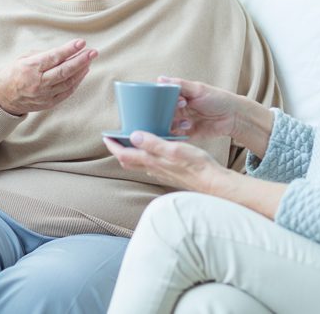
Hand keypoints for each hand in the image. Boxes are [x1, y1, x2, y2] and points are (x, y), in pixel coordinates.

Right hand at [0, 38, 96, 115]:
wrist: (3, 98)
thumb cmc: (14, 74)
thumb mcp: (23, 59)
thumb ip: (43, 55)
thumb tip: (64, 52)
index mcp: (30, 68)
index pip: (54, 57)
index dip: (69, 50)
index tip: (81, 42)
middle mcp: (38, 82)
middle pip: (64, 71)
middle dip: (81, 60)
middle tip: (93, 52)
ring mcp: (44, 94)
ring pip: (68, 82)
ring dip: (81, 71)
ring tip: (90, 60)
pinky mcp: (49, 103)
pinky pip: (67, 92)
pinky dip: (76, 82)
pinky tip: (83, 73)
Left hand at [103, 131, 226, 191]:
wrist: (213, 183)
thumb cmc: (197, 166)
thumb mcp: (175, 149)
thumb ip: (154, 143)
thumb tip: (134, 135)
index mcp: (152, 161)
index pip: (124, 154)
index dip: (113, 146)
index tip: (106, 136)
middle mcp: (153, 169)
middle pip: (128, 161)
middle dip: (119, 150)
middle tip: (114, 138)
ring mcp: (161, 173)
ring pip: (139, 164)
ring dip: (131, 153)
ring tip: (130, 140)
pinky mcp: (169, 174)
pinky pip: (150, 165)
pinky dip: (144, 156)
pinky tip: (152, 150)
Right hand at [160, 76, 273, 156]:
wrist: (233, 116)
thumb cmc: (217, 98)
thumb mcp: (198, 89)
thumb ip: (179, 85)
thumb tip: (160, 78)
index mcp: (177, 97)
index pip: (161, 99)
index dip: (162, 101)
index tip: (176, 101)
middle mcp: (176, 110)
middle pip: (161, 114)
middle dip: (166, 115)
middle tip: (180, 112)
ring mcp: (180, 123)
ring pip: (166, 126)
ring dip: (174, 125)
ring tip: (187, 122)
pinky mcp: (186, 135)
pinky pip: (175, 137)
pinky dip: (177, 136)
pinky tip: (187, 130)